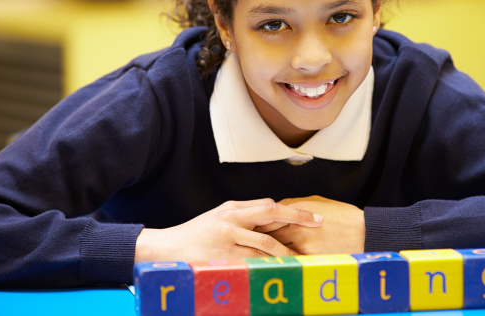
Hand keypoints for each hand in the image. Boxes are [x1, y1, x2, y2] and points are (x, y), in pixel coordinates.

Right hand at [134, 198, 323, 262]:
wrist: (166, 249)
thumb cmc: (195, 235)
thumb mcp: (219, 219)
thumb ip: (243, 218)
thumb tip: (271, 219)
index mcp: (232, 209)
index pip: (269, 206)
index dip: (293, 212)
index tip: (314, 217)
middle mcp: (231, 219)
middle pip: (271, 217)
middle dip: (298, 222)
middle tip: (318, 226)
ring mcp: (227, 237)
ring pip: (265, 244)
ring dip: (285, 252)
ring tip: (300, 259)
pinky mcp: (223, 256)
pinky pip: (251, 262)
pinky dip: (267, 267)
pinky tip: (279, 270)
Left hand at [261, 196, 364, 254]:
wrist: (364, 233)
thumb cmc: (342, 216)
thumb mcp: (317, 201)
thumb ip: (293, 204)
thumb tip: (276, 209)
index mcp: (298, 211)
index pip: (268, 217)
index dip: (258, 221)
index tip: (252, 224)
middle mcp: (297, 228)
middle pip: (267, 233)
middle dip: (259, 236)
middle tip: (250, 239)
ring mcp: (302, 244)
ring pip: (276, 248)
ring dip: (268, 250)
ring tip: (260, 250)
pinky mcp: (309, 258)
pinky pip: (289, 259)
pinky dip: (282, 259)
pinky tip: (278, 260)